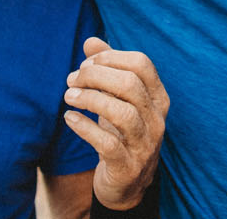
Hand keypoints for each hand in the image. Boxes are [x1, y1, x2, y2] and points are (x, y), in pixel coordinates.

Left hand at [61, 37, 169, 210]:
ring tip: (69, 96)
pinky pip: (107, 143)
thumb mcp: (117, 100)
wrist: (127, 184)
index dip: (110, 57)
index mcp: (158, 97)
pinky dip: (85, 127)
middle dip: (95, 76)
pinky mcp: (127, 166)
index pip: (141, 64)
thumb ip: (107, 69)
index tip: (86, 64)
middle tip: (71, 80)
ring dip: (90, 99)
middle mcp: (157, 119)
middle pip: (130, 85)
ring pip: (122, 113)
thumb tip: (90, 42)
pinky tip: (70, 118)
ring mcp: (145, 144)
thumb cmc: (121, 133)